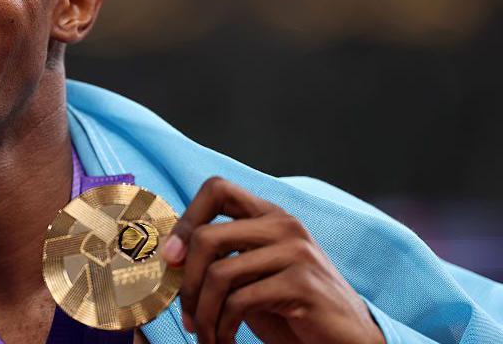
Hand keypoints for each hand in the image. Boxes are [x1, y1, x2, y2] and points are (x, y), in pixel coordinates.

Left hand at [160, 176, 384, 343]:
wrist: (346, 339)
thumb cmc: (290, 307)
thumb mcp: (252, 275)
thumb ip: (221, 258)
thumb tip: (169, 256)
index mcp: (268, 215)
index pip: (217, 189)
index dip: (186, 220)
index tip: (171, 258)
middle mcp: (283, 225)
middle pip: (207, 237)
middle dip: (186, 283)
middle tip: (185, 315)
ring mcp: (296, 251)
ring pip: (219, 274)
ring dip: (202, 314)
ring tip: (205, 336)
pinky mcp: (302, 284)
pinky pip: (240, 302)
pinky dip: (222, 327)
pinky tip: (225, 341)